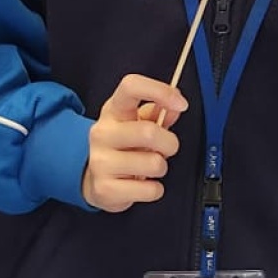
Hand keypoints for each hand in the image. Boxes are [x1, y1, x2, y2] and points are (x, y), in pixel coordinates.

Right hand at [82, 73, 185, 212]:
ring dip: (161, 168)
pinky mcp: (104, 188)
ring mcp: (101, 161)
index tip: (181, 104)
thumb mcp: (138, 124)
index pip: (131, 87)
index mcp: (113, 111)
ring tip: (148, 168)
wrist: (96, 181)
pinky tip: (141, 184)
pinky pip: (150, 190)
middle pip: (149, 132)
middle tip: (165, 149)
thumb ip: (159, 113)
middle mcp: (103, 133)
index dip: (160, 91)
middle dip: (169, 144)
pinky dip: (154, 190)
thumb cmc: (122, 148)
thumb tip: (176, 106)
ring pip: (154, 164)